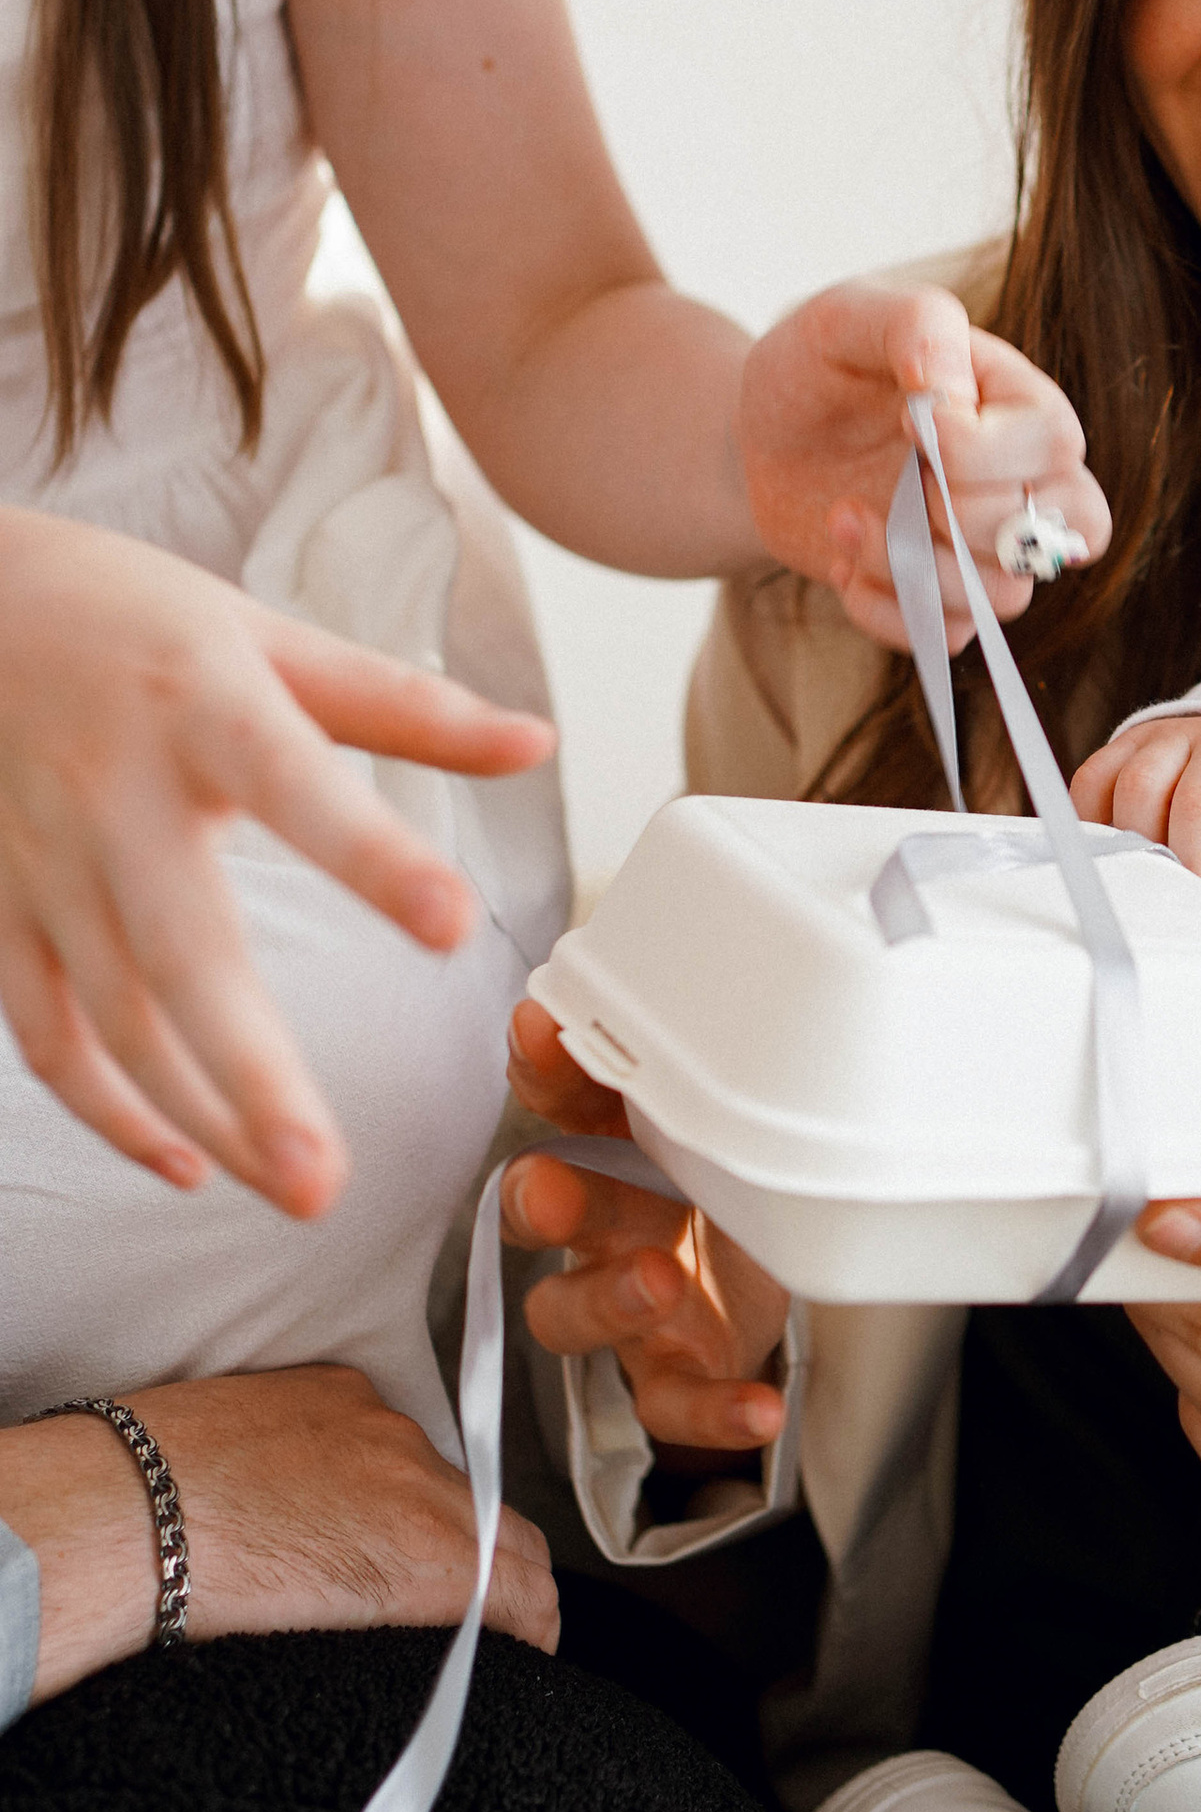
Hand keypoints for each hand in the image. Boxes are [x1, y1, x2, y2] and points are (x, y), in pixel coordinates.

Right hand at [0, 510, 554, 1216]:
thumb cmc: (136, 622)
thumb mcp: (273, 637)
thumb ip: (407, 706)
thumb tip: (536, 742)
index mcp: (205, 709)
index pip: (300, 784)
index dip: (373, 856)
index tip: (453, 926)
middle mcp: (116, 797)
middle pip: (185, 952)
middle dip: (252, 1076)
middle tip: (325, 1176)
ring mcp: (49, 865)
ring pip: (119, 1018)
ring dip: (203, 1115)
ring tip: (296, 1189)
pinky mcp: (3, 911)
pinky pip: (49, 1032)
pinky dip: (109, 1108)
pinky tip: (187, 1164)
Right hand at [0, 1365, 558, 1704]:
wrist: (125, 1512)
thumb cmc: (132, 1493)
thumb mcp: (212, 1450)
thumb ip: (267, 1473)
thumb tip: (264, 1518)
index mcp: (336, 1400)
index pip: (411, 1460)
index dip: (423, 1512)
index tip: (412, 1548)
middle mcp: (391, 1435)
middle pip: (475, 1497)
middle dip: (481, 1550)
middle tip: (476, 1605)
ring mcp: (418, 1492)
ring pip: (507, 1540)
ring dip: (506, 1588)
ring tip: (501, 1639)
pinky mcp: (430, 1559)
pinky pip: (514, 1593)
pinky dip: (527, 1623)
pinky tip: (525, 1654)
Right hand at [504, 1005, 787, 1454]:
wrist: (757, 1285)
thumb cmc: (722, 1184)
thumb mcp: (723, 1120)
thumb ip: (714, 1071)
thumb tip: (739, 986)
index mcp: (610, 1144)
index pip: (559, 1099)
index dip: (542, 1068)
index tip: (538, 1026)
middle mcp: (601, 1224)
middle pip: (539, 1209)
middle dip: (540, 1197)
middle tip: (545, 1190)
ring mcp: (628, 1303)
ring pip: (573, 1312)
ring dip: (610, 1296)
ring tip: (659, 1279)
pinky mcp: (670, 1370)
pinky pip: (672, 1401)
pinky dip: (713, 1411)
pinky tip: (761, 1407)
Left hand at [737, 278, 1110, 651]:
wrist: (768, 434)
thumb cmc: (819, 366)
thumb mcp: (849, 319)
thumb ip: (915, 326)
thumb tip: (948, 393)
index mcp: (1019, 402)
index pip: (1055, 444)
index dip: (978, 451)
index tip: (908, 423)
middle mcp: (1024, 480)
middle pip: (1042, 535)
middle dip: (946, 514)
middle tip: (890, 473)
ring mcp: (987, 546)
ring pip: (1004, 599)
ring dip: (909, 567)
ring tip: (843, 517)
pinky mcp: (946, 595)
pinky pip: (948, 636)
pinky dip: (884, 607)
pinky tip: (843, 558)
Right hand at [1072, 710, 1200, 937]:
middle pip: (1198, 800)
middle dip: (1194, 867)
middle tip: (1197, 912)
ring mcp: (1173, 737)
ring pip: (1140, 786)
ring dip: (1142, 850)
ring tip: (1156, 891)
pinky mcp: (1129, 743)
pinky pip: (1096, 778)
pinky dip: (1095, 826)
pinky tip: (1119, 861)